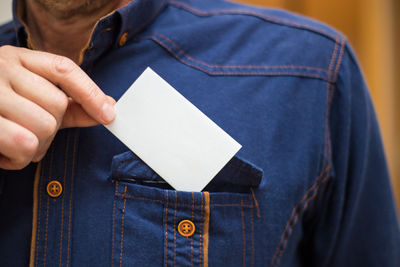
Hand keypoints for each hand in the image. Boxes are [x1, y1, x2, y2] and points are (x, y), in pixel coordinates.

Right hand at [0, 45, 115, 169]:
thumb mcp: (31, 98)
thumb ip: (69, 104)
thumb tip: (108, 109)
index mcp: (18, 59)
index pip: (63, 69)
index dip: (90, 93)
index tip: (109, 115)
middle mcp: (0, 69)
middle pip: (56, 107)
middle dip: (51, 133)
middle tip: (32, 138)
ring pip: (42, 127)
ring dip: (35, 149)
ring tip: (14, 146)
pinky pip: (21, 145)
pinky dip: (18, 160)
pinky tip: (2, 154)